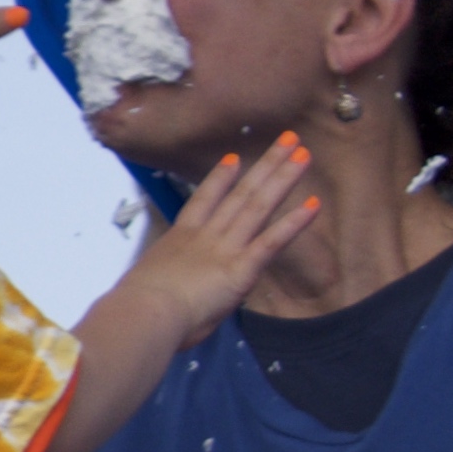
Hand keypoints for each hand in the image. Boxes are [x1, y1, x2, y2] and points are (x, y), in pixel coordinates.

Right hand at [120, 137, 320, 348]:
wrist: (144, 313)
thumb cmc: (138, 309)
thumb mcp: (148, 285)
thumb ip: (165, 281)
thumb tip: (165, 290)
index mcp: (179, 239)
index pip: (203, 202)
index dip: (220, 178)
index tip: (234, 158)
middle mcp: (205, 236)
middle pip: (240, 195)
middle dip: (265, 165)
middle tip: (286, 139)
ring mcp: (225, 248)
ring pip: (258, 207)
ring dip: (283, 179)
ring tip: (304, 154)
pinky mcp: (241, 268)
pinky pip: (272, 242)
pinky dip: (293, 223)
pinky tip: (314, 206)